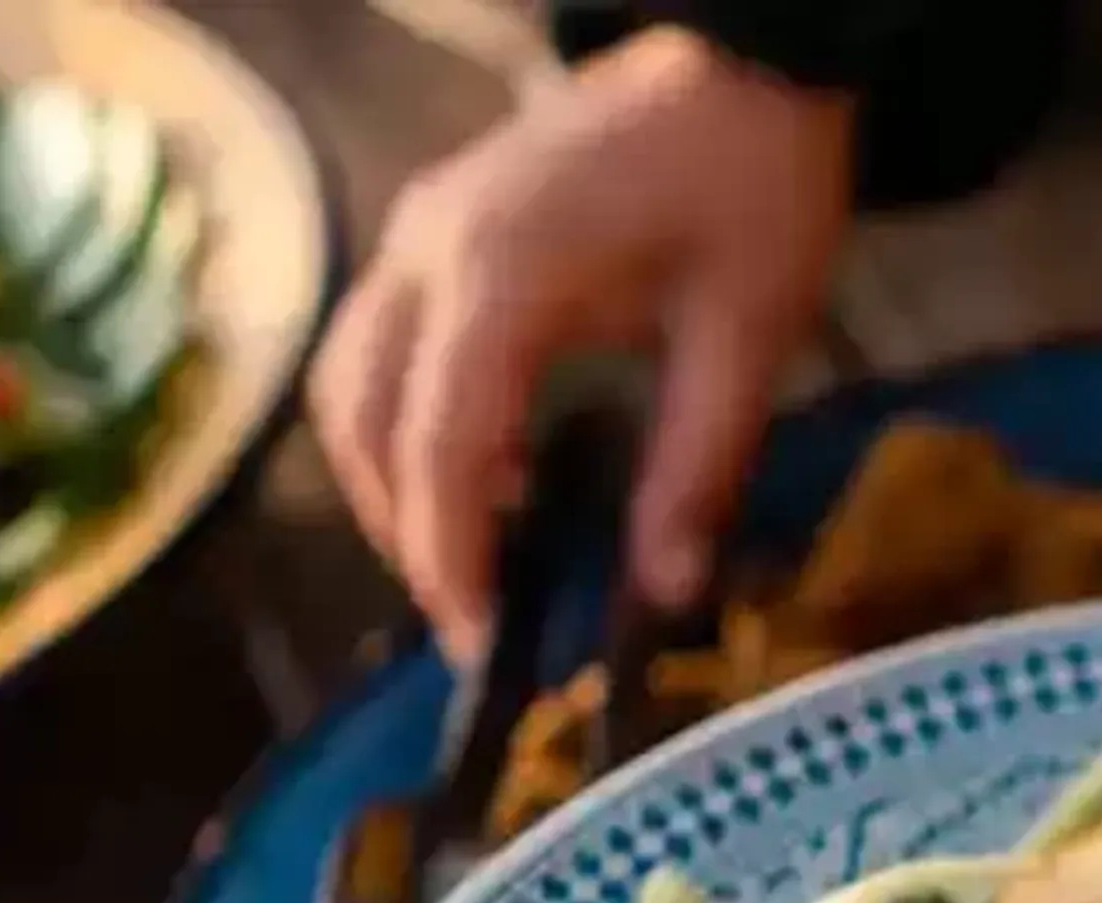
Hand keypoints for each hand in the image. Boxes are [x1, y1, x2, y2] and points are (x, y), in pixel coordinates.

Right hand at [309, 29, 852, 656]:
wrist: (745, 59)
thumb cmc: (753, 180)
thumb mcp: (748, 334)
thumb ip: (697, 468)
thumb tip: (667, 594)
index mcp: (501, 273)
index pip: (435, 443)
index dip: (446, 556)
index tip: (479, 644)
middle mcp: (431, 247)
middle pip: (359, 416)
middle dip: (406, 529)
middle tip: (479, 618)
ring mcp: (423, 229)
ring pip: (349, 378)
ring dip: (394, 478)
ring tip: (482, 559)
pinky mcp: (440, 229)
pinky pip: (384, 341)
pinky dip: (410, 421)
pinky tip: (499, 473)